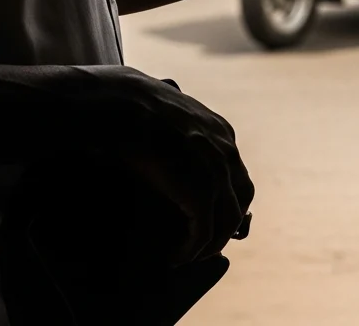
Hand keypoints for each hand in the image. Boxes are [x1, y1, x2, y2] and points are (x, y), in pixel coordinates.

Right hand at [72, 65, 253, 264]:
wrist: (119, 102)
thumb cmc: (131, 103)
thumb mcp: (165, 111)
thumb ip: (177, 127)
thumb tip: (163, 130)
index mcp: (220, 131)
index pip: (236, 174)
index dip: (223, 200)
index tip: (204, 218)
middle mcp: (226, 150)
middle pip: (239, 201)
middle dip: (223, 225)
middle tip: (199, 243)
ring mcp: (217, 171)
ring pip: (227, 222)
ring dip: (207, 244)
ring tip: (185, 254)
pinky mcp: (200, 193)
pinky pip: (204, 233)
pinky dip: (191, 250)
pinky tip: (175, 256)